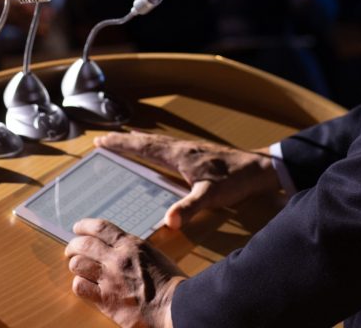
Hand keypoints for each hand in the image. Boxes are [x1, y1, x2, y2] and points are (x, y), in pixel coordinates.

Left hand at [66, 218, 184, 327]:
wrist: (176, 307)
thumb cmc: (171, 283)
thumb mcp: (152, 255)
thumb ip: (133, 250)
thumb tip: (120, 249)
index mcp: (130, 244)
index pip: (100, 227)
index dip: (84, 226)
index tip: (78, 227)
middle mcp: (117, 258)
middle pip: (84, 244)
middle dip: (73, 245)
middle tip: (71, 249)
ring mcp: (110, 279)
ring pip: (78, 264)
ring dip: (75, 264)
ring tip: (76, 267)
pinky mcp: (106, 300)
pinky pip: (80, 287)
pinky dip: (79, 285)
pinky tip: (84, 286)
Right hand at [94, 132, 278, 228]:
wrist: (259, 168)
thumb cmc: (235, 180)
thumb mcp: (211, 196)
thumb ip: (188, 208)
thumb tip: (167, 221)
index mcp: (178, 155)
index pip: (143, 147)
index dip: (121, 144)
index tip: (101, 141)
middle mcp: (180, 147)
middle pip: (145, 140)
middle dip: (122, 140)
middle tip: (102, 139)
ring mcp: (188, 148)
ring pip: (155, 140)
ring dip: (136, 140)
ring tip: (121, 139)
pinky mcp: (196, 152)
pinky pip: (165, 144)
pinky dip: (151, 143)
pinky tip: (154, 148)